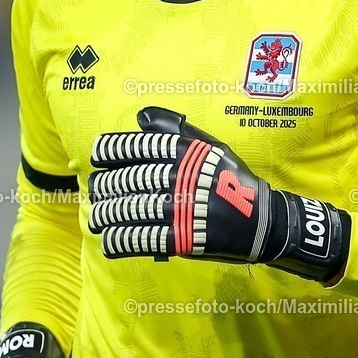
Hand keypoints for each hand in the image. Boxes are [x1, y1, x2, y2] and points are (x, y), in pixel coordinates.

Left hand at [88, 107, 348, 281]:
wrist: (262, 221)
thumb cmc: (232, 180)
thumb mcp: (209, 146)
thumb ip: (174, 130)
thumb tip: (140, 115)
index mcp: (184, 153)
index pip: (138, 148)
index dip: (111, 151)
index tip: (96, 157)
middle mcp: (178, 177)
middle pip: (128, 180)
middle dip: (105, 187)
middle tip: (95, 192)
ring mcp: (180, 208)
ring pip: (129, 209)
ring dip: (107, 215)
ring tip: (96, 218)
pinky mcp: (182, 238)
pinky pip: (142, 238)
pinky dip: (121, 241)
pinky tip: (109, 242)